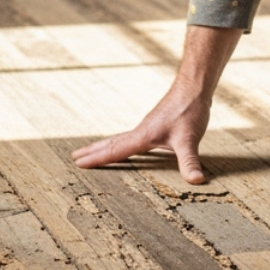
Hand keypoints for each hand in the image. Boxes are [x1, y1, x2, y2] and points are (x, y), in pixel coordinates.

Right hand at [71, 82, 213, 183]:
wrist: (193, 88)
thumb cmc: (189, 111)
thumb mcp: (189, 139)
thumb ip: (190, 162)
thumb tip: (195, 181)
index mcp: (143, 136)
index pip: (115, 150)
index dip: (97, 158)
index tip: (78, 163)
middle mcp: (141, 131)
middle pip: (111, 143)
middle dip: (93, 151)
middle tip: (74, 157)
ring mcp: (147, 127)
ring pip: (120, 139)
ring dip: (104, 146)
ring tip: (91, 152)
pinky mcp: (155, 125)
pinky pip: (131, 137)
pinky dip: (120, 143)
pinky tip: (127, 146)